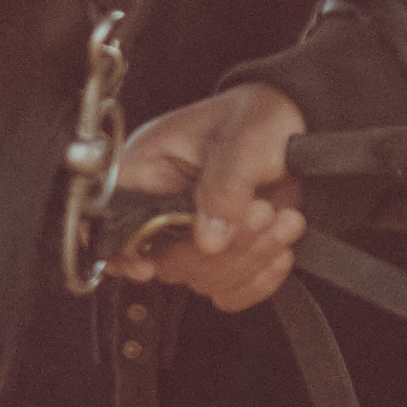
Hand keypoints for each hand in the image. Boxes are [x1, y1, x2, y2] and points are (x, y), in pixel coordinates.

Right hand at [99, 83, 313, 310]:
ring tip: (284, 220)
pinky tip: (278, 251)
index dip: (125, 249)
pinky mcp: (224, 253)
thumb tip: (209, 240)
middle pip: (166, 261)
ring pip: (202, 279)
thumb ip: (225, 187)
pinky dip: (259, 280)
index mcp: (147, 169)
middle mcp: (161, 207)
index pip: (111, 219)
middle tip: (263, 212)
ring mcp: (192, 234)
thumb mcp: (244, 139)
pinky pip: (230, 291)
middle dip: (223, 249)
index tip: (147, 265)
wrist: (295, 121)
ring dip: (250, 259)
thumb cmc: (260, 115)